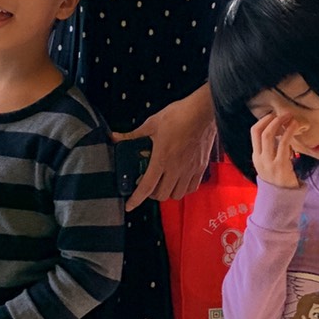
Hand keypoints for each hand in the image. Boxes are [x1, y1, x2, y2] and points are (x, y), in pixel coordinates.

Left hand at [113, 85, 216, 209]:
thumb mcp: (151, 124)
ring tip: (164, 183)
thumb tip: (115, 137)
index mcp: (161, 159)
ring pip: (178, 194)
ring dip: (168, 193)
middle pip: (162, 195)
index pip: (146, 187)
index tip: (129, 206)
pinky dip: (184, 188)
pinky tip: (180, 180)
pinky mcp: (201, 167)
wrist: (203, 112)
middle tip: (148, 185)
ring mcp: (190, 170)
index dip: (136, 199)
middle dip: (152, 195)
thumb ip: (133, 135)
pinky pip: (192, 187)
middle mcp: (176, 169)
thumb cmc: (178, 116)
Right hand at [250, 113, 304, 189]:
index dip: (263, 121)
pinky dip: (289, 132)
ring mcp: (268, 162)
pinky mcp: (280, 165)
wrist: (282, 199)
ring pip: (270, 136)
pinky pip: (283, 144)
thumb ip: (271, 151)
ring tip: (290, 117)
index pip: (254, 133)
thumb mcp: (269, 165)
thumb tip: (279, 133)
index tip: (273, 115)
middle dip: (272, 120)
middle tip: (283, 114)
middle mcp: (259, 158)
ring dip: (280, 123)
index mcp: (256, 157)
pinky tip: (294, 127)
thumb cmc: (279, 179)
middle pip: (261, 132)